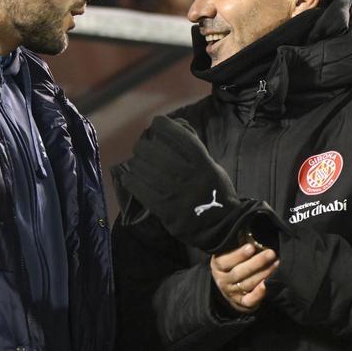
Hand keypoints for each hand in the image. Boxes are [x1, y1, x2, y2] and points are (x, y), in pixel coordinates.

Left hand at [115, 116, 243, 252]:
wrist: (221, 226)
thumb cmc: (216, 191)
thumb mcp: (212, 165)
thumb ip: (195, 147)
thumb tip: (175, 125)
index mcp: (202, 163)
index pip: (177, 135)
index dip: (162, 125)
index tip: (156, 124)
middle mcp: (188, 176)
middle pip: (153, 151)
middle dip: (143, 145)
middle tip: (141, 147)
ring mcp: (175, 193)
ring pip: (143, 169)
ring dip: (136, 163)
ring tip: (136, 164)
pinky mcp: (164, 210)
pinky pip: (139, 189)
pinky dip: (131, 180)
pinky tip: (130, 178)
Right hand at [211, 243, 277, 312]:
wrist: (230, 286)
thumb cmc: (234, 263)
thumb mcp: (230, 252)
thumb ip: (237, 244)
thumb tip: (249, 232)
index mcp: (218, 266)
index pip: (224, 261)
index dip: (238, 255)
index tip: (251, 247)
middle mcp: (222, 280)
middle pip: (238, 272)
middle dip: (257, 262)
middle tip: (271, 253)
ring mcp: (231, 293)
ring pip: (247, 284)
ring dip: (263, 273)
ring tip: (276, 264)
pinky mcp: (241, 303)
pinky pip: (249, 300)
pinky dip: (258, 294)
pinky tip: (267, 284)